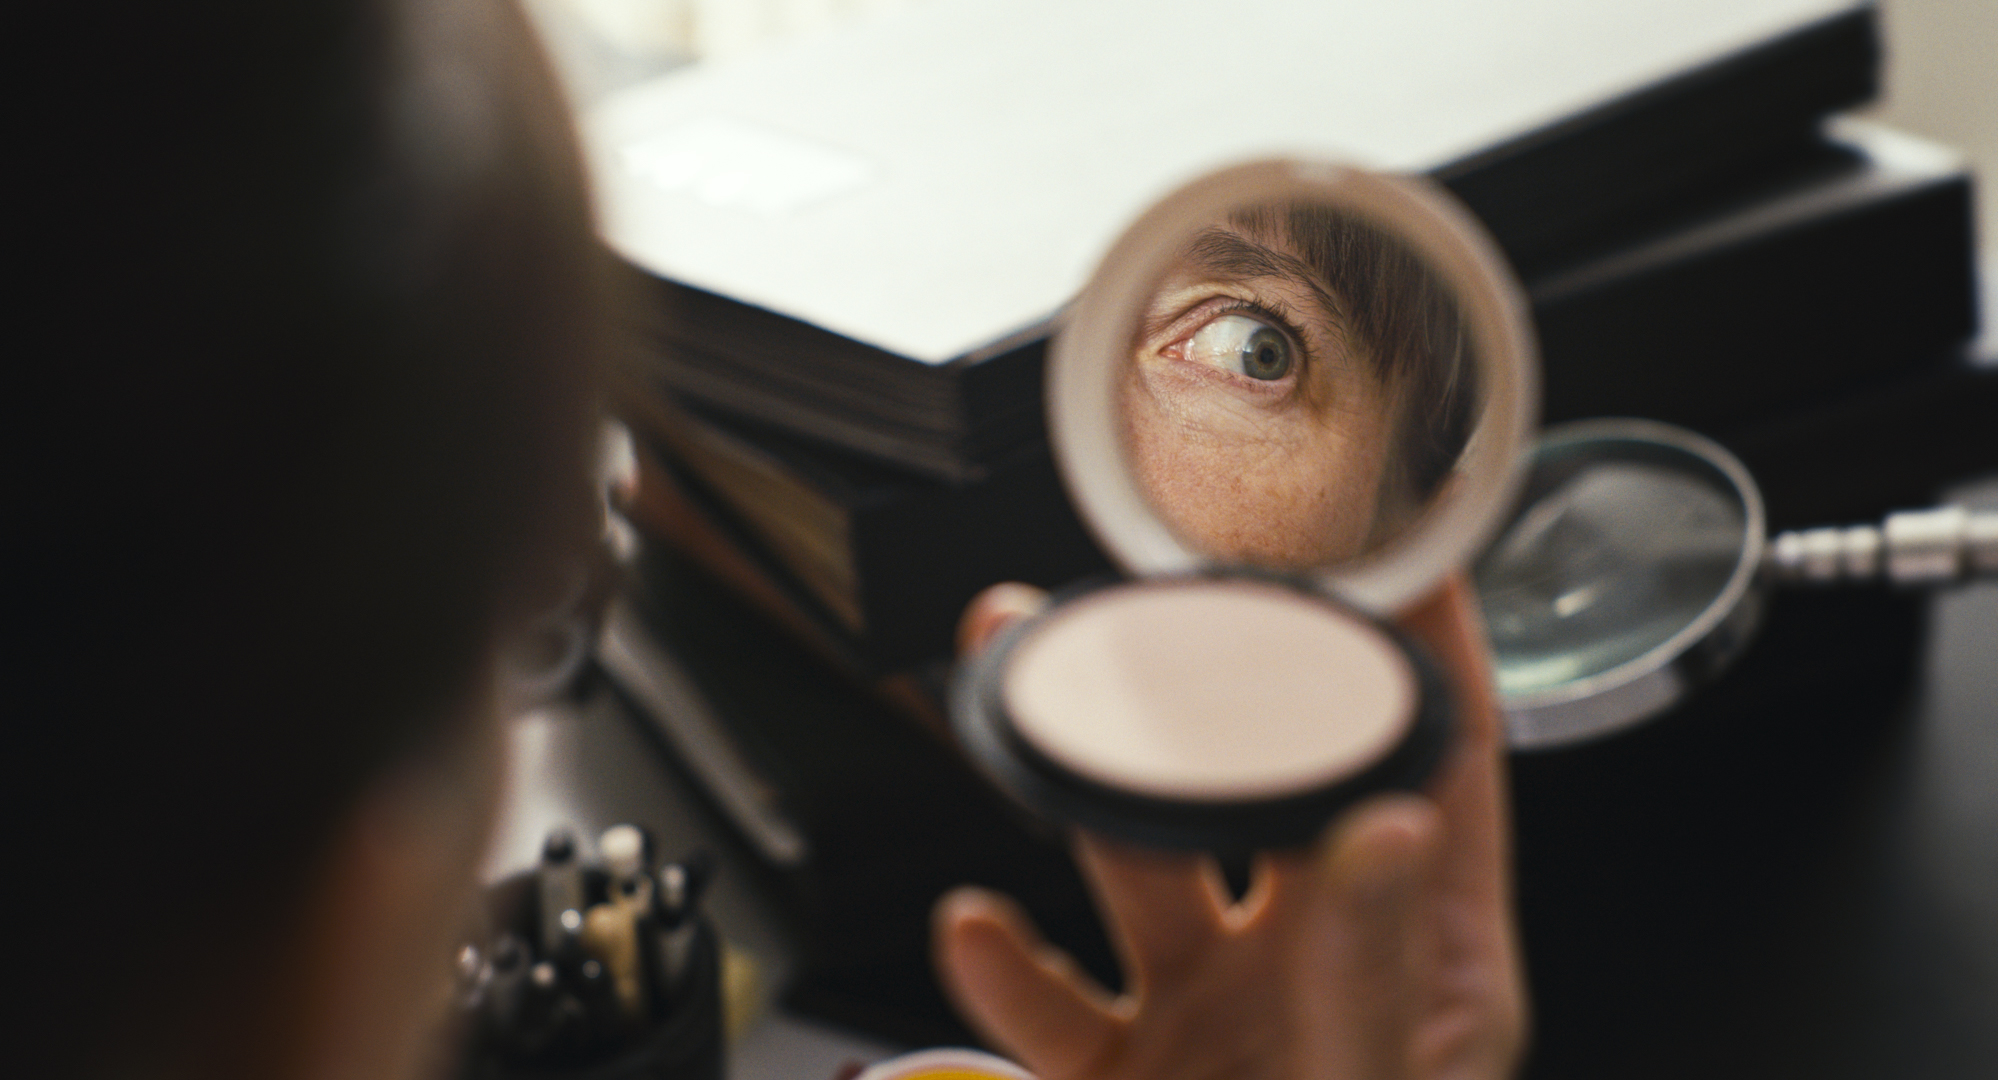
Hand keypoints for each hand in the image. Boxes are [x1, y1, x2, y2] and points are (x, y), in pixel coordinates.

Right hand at [934, 576, 1525, 1079]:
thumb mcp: (1375, 1077)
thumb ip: (1373, 965)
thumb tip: (1395, 824)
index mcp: (1432, 956)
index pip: (1442, 755)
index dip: (1424, 638)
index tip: (1390, 532)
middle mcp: (1321, 966)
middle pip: (1264, 785)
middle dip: (1202, 684)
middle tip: (1146, 598)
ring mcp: (1219, 1017)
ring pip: (1141, 870)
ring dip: (1081, 790)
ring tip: (1031, 710)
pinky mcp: (1127, 1074)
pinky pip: (1052, 1002)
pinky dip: (1002, 967)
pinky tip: (975, 927)